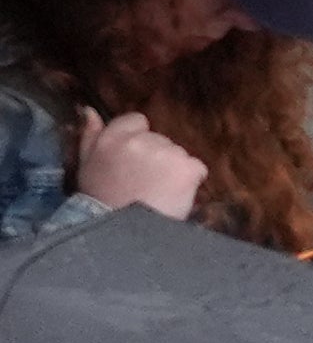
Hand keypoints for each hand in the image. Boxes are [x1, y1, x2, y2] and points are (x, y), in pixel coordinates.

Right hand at [74, 110, 200, 219]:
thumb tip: (90, 110)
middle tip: (144, 182)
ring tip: (156, 191)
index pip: (137, 121)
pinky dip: (190, 180)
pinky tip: (174, 195)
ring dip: (172, 169)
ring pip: (178, 153)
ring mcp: (167, 153)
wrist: (120, 232)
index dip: (137, 139)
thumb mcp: (86, 165)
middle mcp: (141, 140)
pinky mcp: (187, 168)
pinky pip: (196, 168)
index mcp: (113, 137)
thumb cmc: (100, 200)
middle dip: (156, 156)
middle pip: (160, 139)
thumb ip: (90, 135)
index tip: (133, 161)